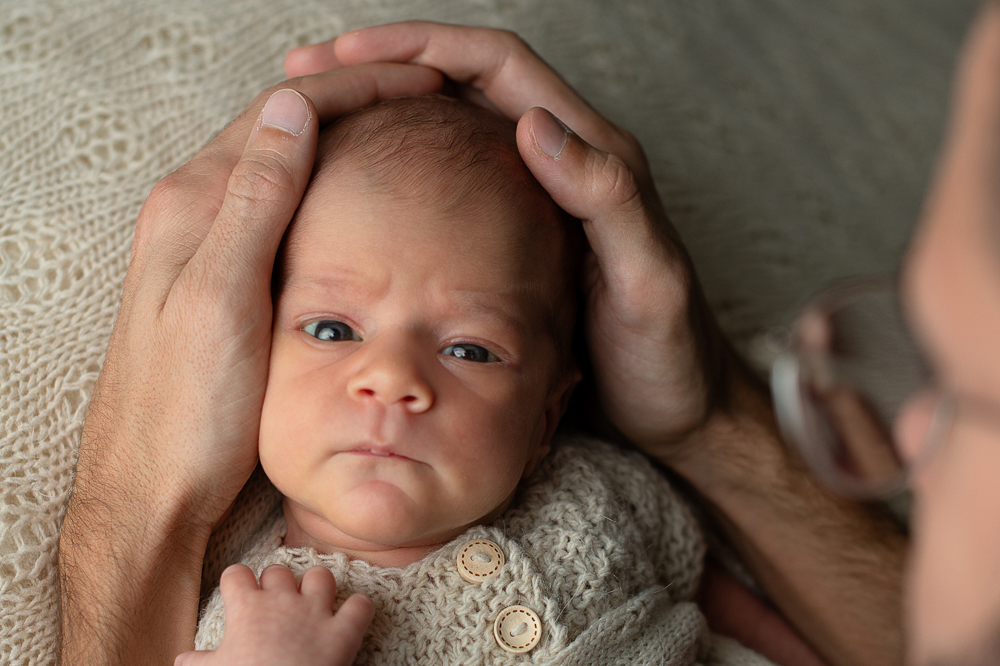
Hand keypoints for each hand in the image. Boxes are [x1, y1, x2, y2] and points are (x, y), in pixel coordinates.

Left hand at [59, 63, 440, 664]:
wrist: (155, 487)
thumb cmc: (186, 407)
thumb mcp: (222, 298)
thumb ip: (256, 200)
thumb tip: (293, 107)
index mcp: (195, 204)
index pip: (283, 113)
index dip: (356, 88)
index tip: (423, 83)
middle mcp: (199, 214)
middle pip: (284, 128)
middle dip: (355, 101)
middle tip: (426, 98)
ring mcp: (213, 247)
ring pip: (285, 166)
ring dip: (344, 140)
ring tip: (406, 136)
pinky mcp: (228, 281)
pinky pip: (282, 210)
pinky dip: (329, 189)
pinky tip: (361, 204)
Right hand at [175, 565, 374, 665]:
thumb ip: (197, 662)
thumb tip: (181, 659)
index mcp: (247, 608)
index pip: (236, 574)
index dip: (237, 582)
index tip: (238, 593)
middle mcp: (282, 600)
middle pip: (279, 570)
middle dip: (277, 584)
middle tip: (275, 606)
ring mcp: (316, 612)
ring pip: (321, 575)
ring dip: (319, 587)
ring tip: (314, 604)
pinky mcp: (344, 631)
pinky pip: (361, 605)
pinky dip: (360, 609)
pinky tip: (352, 618)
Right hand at [285, 23, 719, 459]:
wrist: (678, 410)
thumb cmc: (668, 354)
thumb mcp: (647, 281)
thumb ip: (608, 199)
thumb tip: (533, 124)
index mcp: (594, 156)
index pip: (498, 66)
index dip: (423, 46)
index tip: (351, 52)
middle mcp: (564, 163)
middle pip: (464, 81)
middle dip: (386, 65)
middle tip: (311, 75)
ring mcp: (538, 198)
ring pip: (452, 127)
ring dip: (387, 110)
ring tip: (320, 115)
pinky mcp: (520, 237)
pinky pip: (453, 183)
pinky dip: (403, 168)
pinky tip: (360, 187)